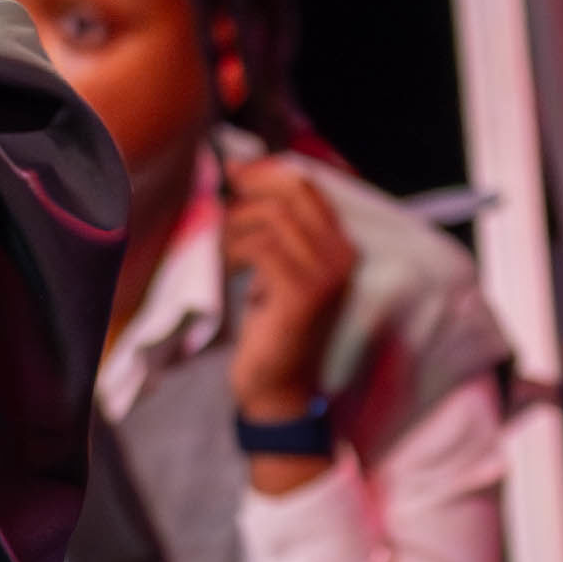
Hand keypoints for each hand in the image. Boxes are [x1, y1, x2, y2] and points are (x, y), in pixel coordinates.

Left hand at [216, 142, 356, 430]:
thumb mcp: (276, 270)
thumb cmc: (272, 329)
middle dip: (250, 189)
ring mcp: (326, 275)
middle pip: (293, 193)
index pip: (309, 187)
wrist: (278, 390)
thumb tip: (240, 175)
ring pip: (274, 218)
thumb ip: (273, 230)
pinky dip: (234, 249)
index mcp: (342, 246)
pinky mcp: (303, 294)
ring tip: (220, 249)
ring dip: (235, 225)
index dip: (268, 172)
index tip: (234, 172)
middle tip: (220, 200)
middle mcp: (342, 256)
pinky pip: (262, 247)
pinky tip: (224, 268)